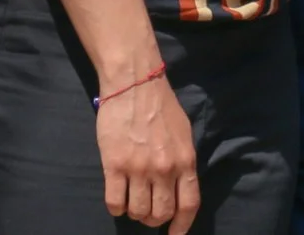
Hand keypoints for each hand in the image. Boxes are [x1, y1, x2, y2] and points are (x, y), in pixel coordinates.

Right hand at [97, 72, 199, 231]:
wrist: (134, 83)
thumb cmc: (160, 106)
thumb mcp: (183, 134)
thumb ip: (183, 161)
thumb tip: (180, 187)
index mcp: (185, 160)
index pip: (188, 204)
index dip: (181, 226)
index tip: (174, 234)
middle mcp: (164, 168)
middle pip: (161, 213)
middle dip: (154, 219)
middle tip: (147, 212)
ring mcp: (139, 168)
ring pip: (138, 212)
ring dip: (134, 212)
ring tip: (132, 201)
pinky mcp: (114, 165)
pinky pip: (115, 203)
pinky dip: (116, 206)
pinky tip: (117, 197)